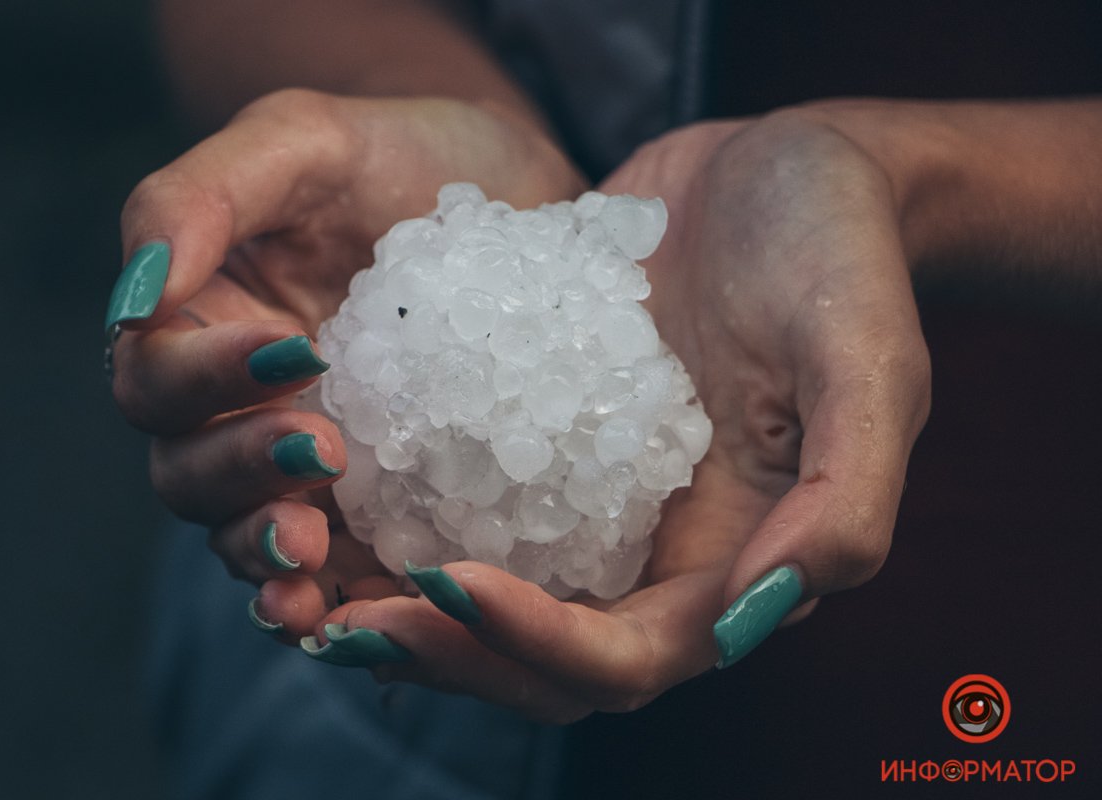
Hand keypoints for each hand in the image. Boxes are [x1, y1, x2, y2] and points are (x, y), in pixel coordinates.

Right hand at [108, 88, 584, 626]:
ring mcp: (302, 460)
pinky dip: (325, 594)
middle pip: (187, 467)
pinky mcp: (373, 503)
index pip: (157, 373)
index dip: (204, 377)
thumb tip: (135, 299)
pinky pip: (329, 564)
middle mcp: (236, 403)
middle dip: (241, 469)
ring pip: (241, 529)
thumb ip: (202, 198)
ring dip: (264, 551)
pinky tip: (346, 609)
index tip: (295, 353)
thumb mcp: (304, 141)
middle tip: (322, 450)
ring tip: (310, 553)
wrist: (509, 198)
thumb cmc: (399, 153)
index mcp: (201, 321)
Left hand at [294, 108, 928, 721]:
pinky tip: (330, 470)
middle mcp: (651, 549)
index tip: (449, 582)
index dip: (537, 645)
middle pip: (536, 652)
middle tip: (338, 621)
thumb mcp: (868, 361)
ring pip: (485, 585)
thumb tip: (757, 617)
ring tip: (306, 570)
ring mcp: (590, 494)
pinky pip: (462, 485)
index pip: (625, 658)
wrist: (783, 168)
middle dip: (441, 648)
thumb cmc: (840, 254)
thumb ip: (844, 500)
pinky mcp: (543, 429)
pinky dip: (399, 501)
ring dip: (398, 599)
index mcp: (730, 561)